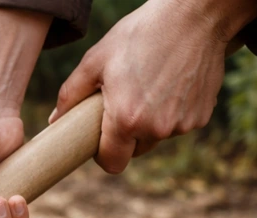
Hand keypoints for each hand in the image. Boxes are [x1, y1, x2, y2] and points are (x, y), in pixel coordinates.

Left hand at [51, 0, 256, 172]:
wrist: (194, 15)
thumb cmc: (140, 34)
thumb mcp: (96, 60)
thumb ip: (71, 94)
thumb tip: (55, 120)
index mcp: (126, 120)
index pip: (111, 163)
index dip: (103, 154)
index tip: (101, 139)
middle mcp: (156, 129)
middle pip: (135, 151)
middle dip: (127, 135)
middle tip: (125, 103)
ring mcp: (183, 124)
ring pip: (157, 137)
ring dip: (151, 123)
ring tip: (149, 88)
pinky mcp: (202, 116)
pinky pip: (179, 124)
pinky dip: (173, 112)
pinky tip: (171, 85)